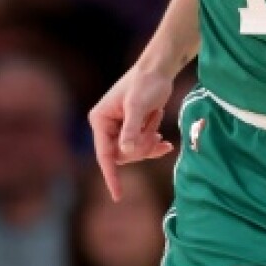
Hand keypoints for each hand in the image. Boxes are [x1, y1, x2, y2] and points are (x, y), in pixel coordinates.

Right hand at [88, 62, 175, 200]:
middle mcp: (106, 126)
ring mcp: (119, 128)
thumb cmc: (147, 83)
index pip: (104, 154)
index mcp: (100, 120)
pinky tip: (165, 142)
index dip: (111, 176)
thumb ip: (132, 129)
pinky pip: (142, 147)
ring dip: (148, 142)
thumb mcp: (139, 106)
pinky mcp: (132, 129)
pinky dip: (154, 145)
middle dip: (141, 147)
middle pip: (123, 155)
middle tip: (154, 130)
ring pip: (134, 152)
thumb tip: (125, 152)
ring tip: (157, 120)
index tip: (118, 195)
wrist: (159, 70)